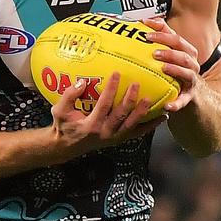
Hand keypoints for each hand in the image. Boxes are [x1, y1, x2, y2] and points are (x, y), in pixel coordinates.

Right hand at [50, 72, 164, 157]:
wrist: (67, 147)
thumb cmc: (63, 125)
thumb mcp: (59, 111)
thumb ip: (68, 96)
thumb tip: (82, 82)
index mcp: (91, 125)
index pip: (104, 105)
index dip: (111, 89)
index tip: (117, 73)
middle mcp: (105, 133)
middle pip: (121, 115)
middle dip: (130, 99)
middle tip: (136, 84)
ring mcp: (114, 138)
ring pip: (132, 125)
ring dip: (142, 112)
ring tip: (151, 100)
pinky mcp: (120, 139)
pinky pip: (137, 133)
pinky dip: (150, 126)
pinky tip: (161, 117)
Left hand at [143, 18, 200, 111]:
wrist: (192, 94)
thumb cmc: (176, 71)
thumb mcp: (170, 54)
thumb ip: (160, 37)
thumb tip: (145, 21)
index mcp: (186, 52)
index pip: (176, 39)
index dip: (162, 34)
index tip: (146, 33)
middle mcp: (192, 64)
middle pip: (184, 54)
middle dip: (170, 51)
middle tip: (154, 52)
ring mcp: (192, 80)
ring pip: (188, 73)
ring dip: (176, 70)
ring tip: (164, 69)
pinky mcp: (190, 97)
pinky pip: (184, 100)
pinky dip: (177, 103)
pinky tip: (167, 106)